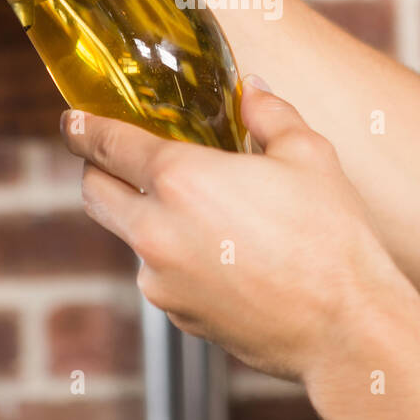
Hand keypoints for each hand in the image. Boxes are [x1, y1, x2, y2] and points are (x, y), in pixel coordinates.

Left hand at [60, 78, 419, 383]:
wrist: (346, 329)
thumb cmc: (332, 237)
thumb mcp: (308, 156)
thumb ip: (269, 114)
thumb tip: (252, 91)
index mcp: (180, 179)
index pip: (108, 144)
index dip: (84, 128)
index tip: (72, 121)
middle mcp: (156, 230)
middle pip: (95, 193)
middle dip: (98, 171)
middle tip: (120, 159)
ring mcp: (160, 279)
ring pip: (130, 237)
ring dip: (148, 218)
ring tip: (204, 213)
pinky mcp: (176, 315)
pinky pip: (160, 275)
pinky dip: (176, 258)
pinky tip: (225, 256)